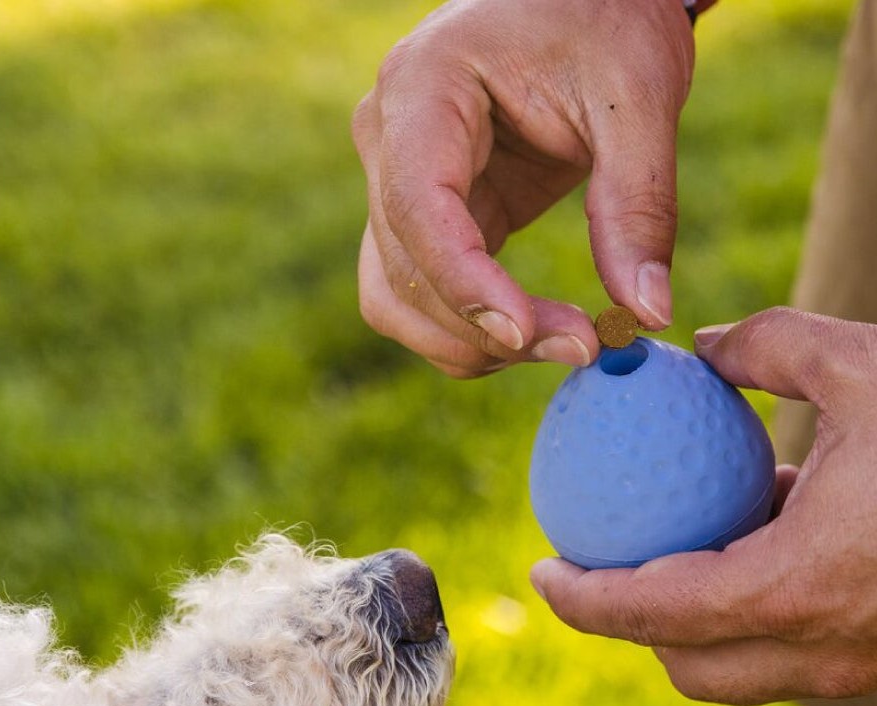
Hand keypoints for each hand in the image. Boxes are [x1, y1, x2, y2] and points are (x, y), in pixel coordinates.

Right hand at [352, 0, 694, 376]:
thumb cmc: (607, 15)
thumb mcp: (640, 95)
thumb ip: (639, 204)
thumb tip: (647, 313)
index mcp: (424, 86)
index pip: (419, 209)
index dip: (465, 285)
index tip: (530, 334)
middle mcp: (387, 138)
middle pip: (403, 271)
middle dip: (484, 328)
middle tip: (585, 344)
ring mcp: (395, 182)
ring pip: (394, 299)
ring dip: (465, 344)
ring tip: (559, 343)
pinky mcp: (423, 217)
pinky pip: (420, 297)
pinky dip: (467, 332)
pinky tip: (532, 331)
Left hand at [530, 308, 876, 704]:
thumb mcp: (867, 362)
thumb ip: (771, 345)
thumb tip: (703, 345)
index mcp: (802, 584)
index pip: (654, 615)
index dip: (583, 604)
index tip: (541, 571)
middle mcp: (829, 646)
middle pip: (690, 667)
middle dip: (633, 629)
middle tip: (603, 567)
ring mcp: (865, 663)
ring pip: (745, 670)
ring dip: (695, 626)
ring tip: (678, 549)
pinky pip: (798, 650)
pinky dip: (759, 613)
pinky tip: (766, 539)